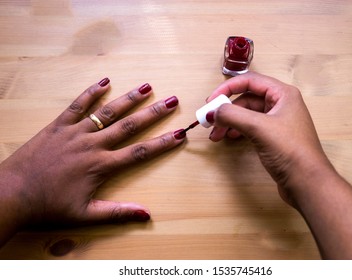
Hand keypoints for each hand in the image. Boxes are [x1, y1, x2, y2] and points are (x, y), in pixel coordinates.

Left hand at [0, 78, 184, 244]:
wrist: (11, 193)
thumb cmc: (48, 206)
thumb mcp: (84, 215)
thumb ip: (117, 213)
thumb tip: (146, 213)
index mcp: (100, 166)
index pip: (139, 153)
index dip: (162, 144)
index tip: (180, 134)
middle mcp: (92, 145)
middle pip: (128, 126)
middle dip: (153, 113)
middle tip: (171, 101)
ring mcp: (74, 132)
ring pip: (106, 112)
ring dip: (128, 99)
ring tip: (146, 87)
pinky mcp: (58, 126)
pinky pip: (77, 105)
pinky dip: (90, 92)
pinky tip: (104, 81)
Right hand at [207, 72, 332, 205]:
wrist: (307, 183)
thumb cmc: (291, 151)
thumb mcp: (259, 128)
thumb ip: (233, 115)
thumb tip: (213, 112)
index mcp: (283, 94)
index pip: (250, 81)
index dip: (227, 88)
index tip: (210, 101)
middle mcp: (280, 104)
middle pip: (246, 99)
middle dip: (226, 110)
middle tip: (209, 122)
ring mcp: (277, 122)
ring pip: (246, 115)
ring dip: (229, 122)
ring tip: (216, 136)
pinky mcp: (273, 137)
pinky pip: (250, 127)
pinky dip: (237, 130)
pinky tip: (230, 138)